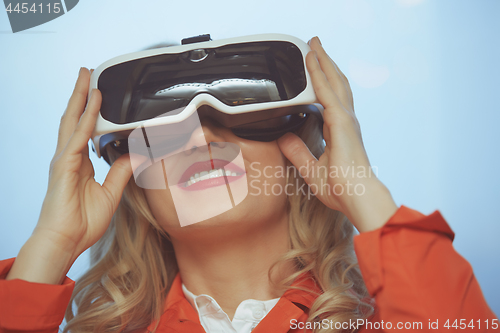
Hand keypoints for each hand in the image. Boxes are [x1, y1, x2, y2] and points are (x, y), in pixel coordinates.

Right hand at [7, 68, 132, 283]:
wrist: (65, 241)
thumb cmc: (82, 222)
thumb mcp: (110, 193)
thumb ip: (120, 173)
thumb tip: (133, 157)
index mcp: (79, 163)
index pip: (85, 130)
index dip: (91, 111)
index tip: (99, 96)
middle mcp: (69, 157)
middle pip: (75, 118)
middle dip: (81, 95)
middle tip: (87, 73)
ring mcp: (64, 159)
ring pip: (73, 121)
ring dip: (80, 98)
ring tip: (86, 78)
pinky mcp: (64, 165)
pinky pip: (78, 137)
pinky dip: (87, 119)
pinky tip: (93, 104)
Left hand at [278, 37, 396, 231]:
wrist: (356, 197)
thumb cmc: (342, 189)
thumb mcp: (311, 168)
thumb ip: (297, 152)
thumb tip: (284, 137)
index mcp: (340, 131)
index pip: (331, 98)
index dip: (324, 81)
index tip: (316, 69)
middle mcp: (345, 121)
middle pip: (336, 84)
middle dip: (326, 63)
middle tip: (316, 46)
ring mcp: (345, 119)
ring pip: (333, 81)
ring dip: (323, 61)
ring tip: (315, 45)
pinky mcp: (341, 121)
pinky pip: (326, 91)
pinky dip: (318, 73)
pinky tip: (311, 60)